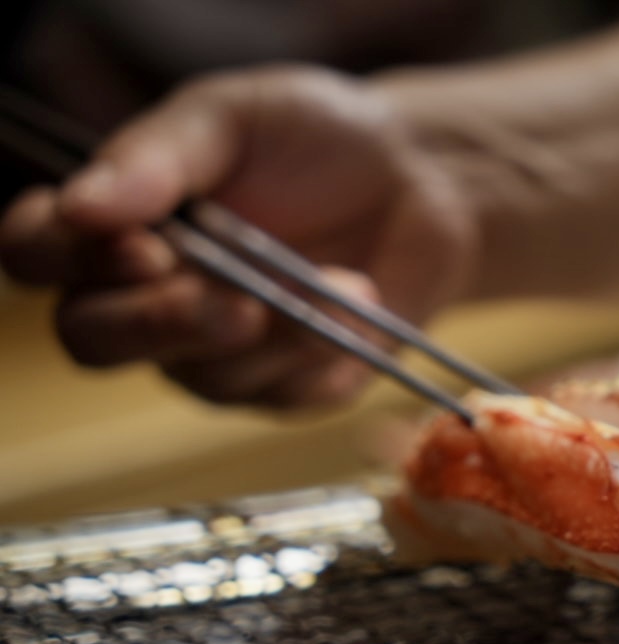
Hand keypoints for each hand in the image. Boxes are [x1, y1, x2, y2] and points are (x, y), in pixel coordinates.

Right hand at [0, 65, 477, 409]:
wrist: (424, 178)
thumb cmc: (315, 137)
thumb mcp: (236, 115)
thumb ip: (161, 154)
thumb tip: (84, 203)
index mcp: (113, 222)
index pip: (37, 254)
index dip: (69, 260)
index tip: (145, 247)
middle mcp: (146, 297)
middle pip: (95, 340)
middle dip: (164, 324)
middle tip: (236, 303)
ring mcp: (214, 352)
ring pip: (205, 376)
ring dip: (280, 332)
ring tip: (347, 279)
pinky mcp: (287, 388)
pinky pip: (286, 398)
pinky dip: (330, 354)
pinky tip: (366, 306)